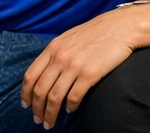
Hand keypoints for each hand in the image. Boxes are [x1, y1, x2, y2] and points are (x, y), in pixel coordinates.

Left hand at [22, 2, 149, 126]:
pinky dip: (70, 107)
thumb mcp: (71, 36)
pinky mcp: (90, 74)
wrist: (124, 26)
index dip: (25, 94)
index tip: (27, 105)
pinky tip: (71, 110)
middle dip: (37, 109)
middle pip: (40, 90)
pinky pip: (74, 97)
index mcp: (53, 48)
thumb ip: (57, 52)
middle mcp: (60, 58)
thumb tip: (48, 71)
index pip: (30, 76)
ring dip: (50, 114)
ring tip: (50, 123)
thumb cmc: (100, 31)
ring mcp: (75, 66)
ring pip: (54, 97)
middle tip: (38, 120)